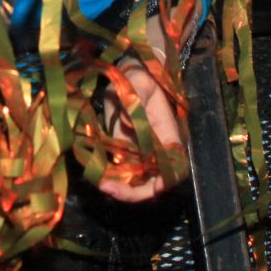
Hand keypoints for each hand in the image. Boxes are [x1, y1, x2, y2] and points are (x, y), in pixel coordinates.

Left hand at [96, 59, 184, 203]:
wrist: (127, 77)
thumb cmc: (137, 78)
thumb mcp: (138, 82)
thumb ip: (135, 98)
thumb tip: (127, 122)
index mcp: (168, 135)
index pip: (175, 168)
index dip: (165, 181)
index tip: (149, 186)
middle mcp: (157, 151)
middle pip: (154, 183)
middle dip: (134, 193)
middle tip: (109, 188)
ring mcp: (140, 154)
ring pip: (136, 183)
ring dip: (120, 188)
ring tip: (100, 183)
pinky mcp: (124, 152)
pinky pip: (120, 173)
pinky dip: (110, 178)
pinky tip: (95, 175)